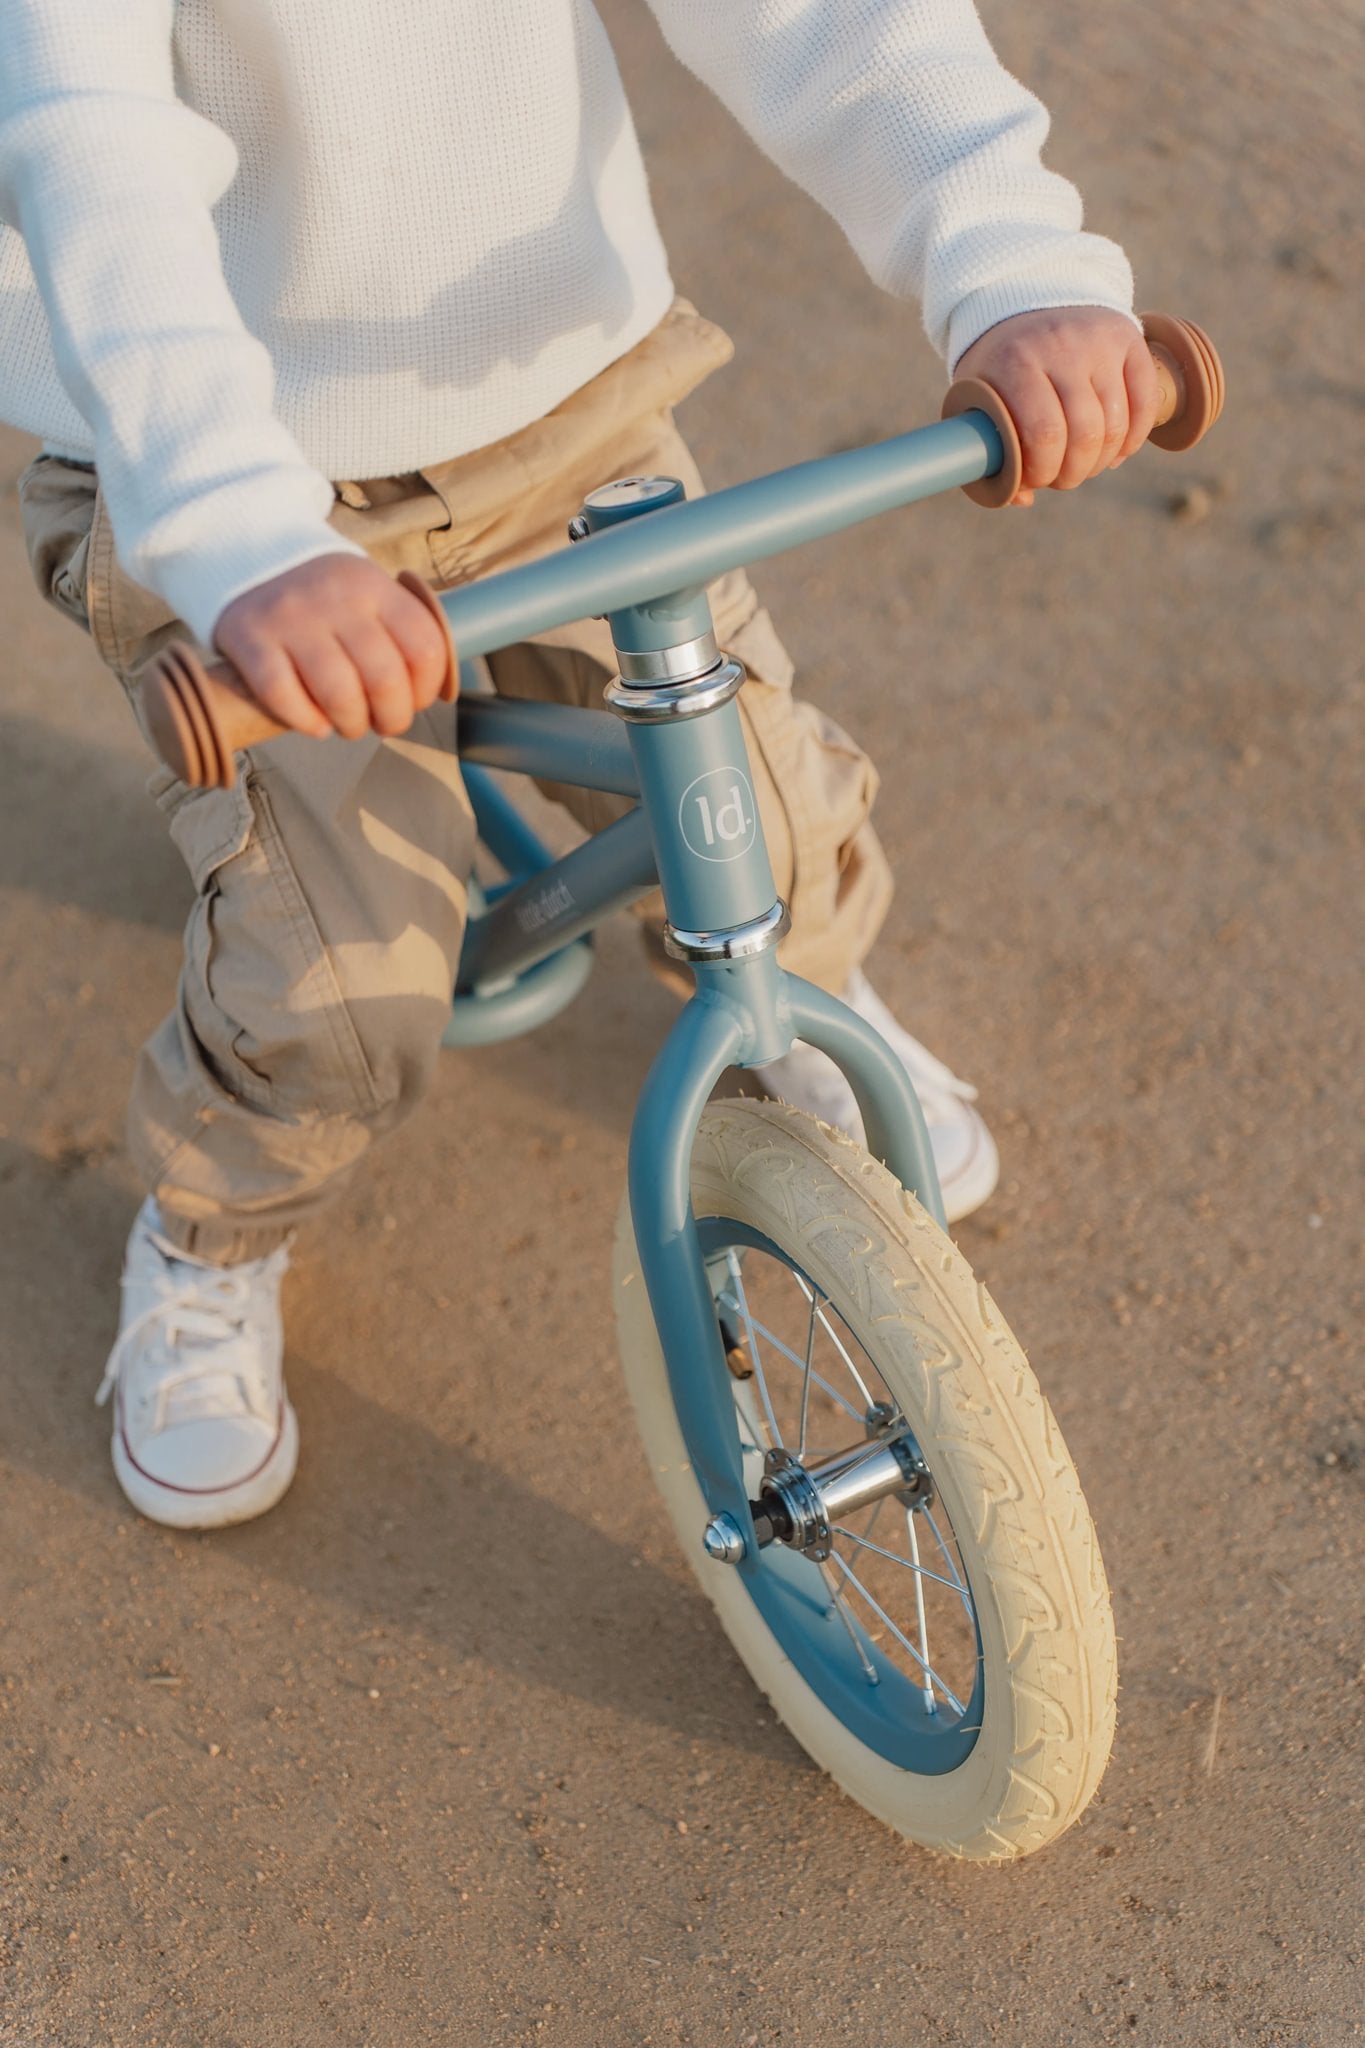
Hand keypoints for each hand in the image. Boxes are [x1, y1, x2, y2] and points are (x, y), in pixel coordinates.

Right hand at [214, 554, 451, 739]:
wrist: (245, 552)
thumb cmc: (323, 593)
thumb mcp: (369, 592)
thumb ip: (401, 632)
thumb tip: (439, 691)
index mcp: (375, 588)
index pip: (425, 648)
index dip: (426, 690)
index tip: (414, 701)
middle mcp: (336, 600)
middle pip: (384, 679)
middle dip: (392, 718)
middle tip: (381, 723)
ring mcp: (291, 619)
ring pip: (338, 694)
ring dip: (351, 724)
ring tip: (348, 724)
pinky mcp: (249, 638)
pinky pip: (282, 695)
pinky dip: (305, 722)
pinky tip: (314, 724)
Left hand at [954, 307, 1160, 505]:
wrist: (1024, 296)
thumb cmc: (998, 364)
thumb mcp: (978, 396)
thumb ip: (991, 449)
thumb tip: (1022, 498)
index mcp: (1016, 363)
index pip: (1043, 434)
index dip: (1044, 471)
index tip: (1036, 479)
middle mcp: (1062, 348)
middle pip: (1085, 433)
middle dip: (1074, 472)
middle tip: (1062, 478)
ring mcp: (1099, 342)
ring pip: (1117, 423)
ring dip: (1101, 460)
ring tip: (1084, 465)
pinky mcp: (1128, 338)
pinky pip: (1146, 401)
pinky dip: (1135, 437)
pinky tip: (1117, 452)